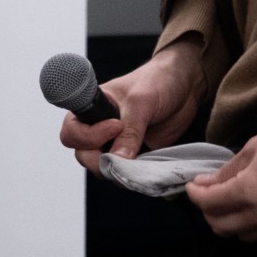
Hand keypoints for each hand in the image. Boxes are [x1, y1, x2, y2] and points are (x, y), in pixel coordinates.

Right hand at [58, 38, 206, 175]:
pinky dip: (134, 176)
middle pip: (84, 155)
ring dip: (118, 170)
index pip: (72, 132)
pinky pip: (126, 172)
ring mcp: (116, 144)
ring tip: (140, 161)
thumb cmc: (157, 81)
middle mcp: (98, 129)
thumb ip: (130, 131)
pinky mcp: (135, 155)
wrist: (185, 86)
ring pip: (104, 168)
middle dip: (100, 161)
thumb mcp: (142, 102)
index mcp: (92, 109)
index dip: (87, 137)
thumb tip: (118, 160)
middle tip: (125, 155)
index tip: (115, 128)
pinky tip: (146, 170)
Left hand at [185, 126, 256, 241]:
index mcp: (249, 190)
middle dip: (209, 211)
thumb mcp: (252, 149)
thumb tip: (205, 184)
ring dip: (231, 220)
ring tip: (232, 202)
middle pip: (221, 227)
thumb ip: (226, 171)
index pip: (209, 203)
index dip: (195, 195)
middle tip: (209, 196)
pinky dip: (254, 222)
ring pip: (242, 235)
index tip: (193, 186)